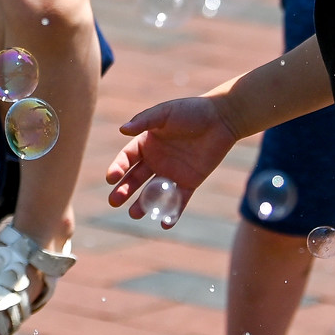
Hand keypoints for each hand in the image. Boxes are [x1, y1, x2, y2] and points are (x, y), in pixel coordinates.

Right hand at [105, 95, 239, 218]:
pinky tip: (165, 223)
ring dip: (143, 204)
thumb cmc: (192, 111)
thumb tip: (122, 129)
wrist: (222, 119)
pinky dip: (172, 213)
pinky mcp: (189, 182)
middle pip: (135, 178)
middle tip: (115, 201)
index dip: (118, 167)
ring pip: (153, 192)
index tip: (112, 177)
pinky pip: (178, 200)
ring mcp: (172, 173)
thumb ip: (145, 121)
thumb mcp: (166, 113)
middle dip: (124, 190)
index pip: (127, 158)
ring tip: (135, 214)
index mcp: (147, 143)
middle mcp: (156, 160)